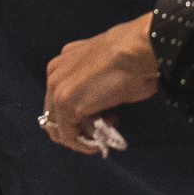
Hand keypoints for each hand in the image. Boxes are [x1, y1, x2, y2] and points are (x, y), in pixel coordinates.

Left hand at [41, 14, 158, 154]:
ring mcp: (58, 89)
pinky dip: (84, 144)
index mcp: (64, 61)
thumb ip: (93, 81)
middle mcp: (55, 73)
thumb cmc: (133, 55)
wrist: (138, 50)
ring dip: (82, 135)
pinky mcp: (67, 105)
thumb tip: (99, 98)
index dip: (79, 111)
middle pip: (55, 113)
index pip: (59, 98)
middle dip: (79, 124)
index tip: (105, 112)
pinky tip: (101, 140)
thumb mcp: (106, 67)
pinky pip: (69, 136)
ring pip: (59, 127)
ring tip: (107, 128)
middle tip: (106, 122)